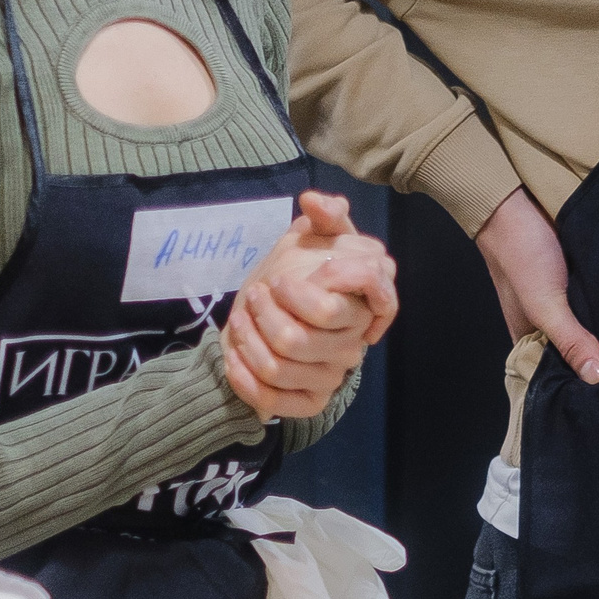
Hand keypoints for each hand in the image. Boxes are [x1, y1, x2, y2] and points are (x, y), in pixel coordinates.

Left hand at [223, 190, 397, 419]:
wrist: (279, 317)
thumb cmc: (301, 271)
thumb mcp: (314, 236)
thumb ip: (325, 215)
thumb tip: (312, 199)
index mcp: (365, 300)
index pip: (351, 297)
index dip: (308, 293)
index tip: (280, 281)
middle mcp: (356, 339)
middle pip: (303, 334)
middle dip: (266, 313)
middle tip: (253, 295)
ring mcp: (335, 372)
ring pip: (281, 365)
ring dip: (247, 341)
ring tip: (237, 319)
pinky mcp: (314, 399)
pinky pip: (276, 399)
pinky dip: (245, 380)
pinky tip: (232, 359)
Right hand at [474, 188, 598, 383]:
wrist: (517, 200)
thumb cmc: (518, 253)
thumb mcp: (544, 304)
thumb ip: (569, 339)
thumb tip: (596, 376)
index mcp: (529, 338)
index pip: (558, 373)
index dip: (582, 384)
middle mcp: (549, 322)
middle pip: (579, 349)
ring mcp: (567, 301)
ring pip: (593, 325)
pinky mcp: (581, 280)